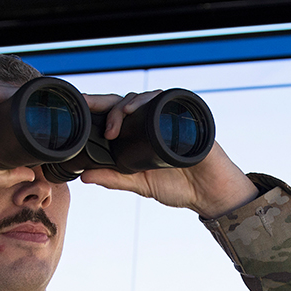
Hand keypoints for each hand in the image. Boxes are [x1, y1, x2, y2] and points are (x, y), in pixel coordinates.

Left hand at [80, 91, 259, 217]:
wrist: (210, 193)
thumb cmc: (178, 186)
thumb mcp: (140, 183)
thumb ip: (114, 179)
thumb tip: (85, 176)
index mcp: (139, 135)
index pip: (116, 114)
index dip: (98, 108)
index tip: (79, 107)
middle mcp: (152, 122)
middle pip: (127, 102)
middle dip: (107, 104)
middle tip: (92, 112)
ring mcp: (170, 117)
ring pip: (145, 97)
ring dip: (129, 103)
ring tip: (118, 118)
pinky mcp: (187, 118)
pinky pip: (170, 101)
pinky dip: (153, 101)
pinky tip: (142, 107)